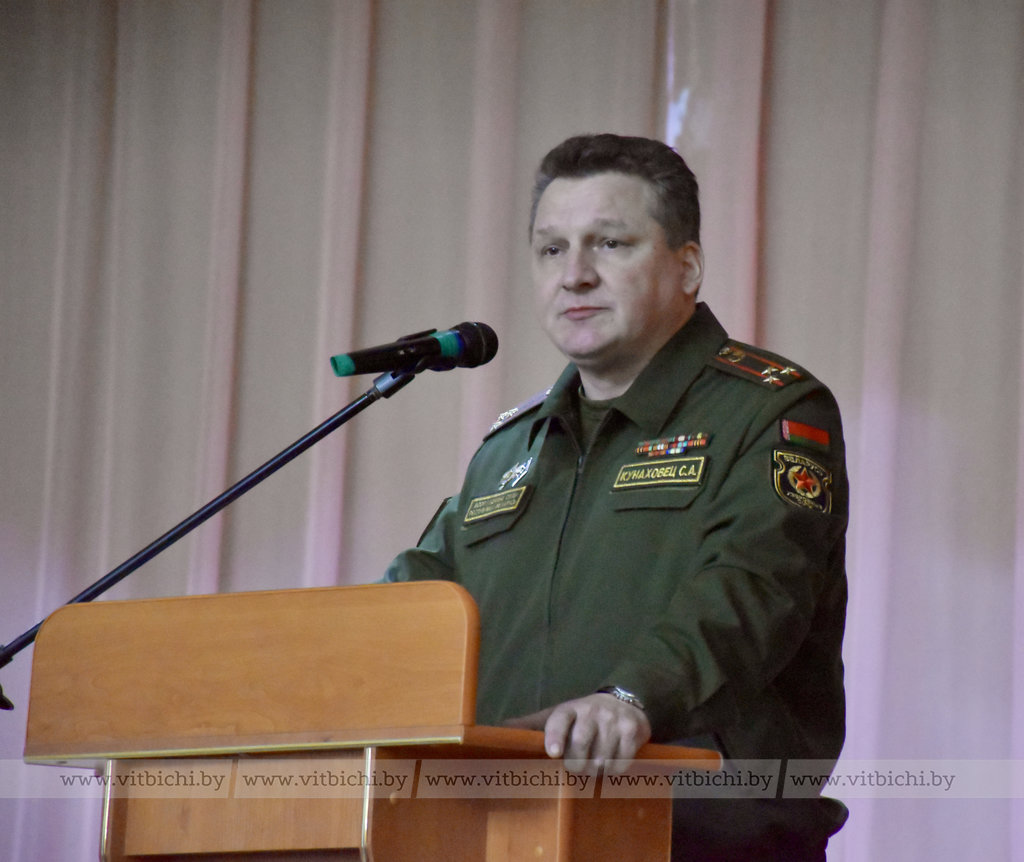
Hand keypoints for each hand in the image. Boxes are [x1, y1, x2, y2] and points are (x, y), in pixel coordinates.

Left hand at [504, 692, 650, 773]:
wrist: (624, 701)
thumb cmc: (583, 716)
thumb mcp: (557, 715)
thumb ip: (531, 724)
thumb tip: (498, 729)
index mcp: (570, 708)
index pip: (559, 719)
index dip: (555, 735)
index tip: (554, 752)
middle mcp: (592, 711)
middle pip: (581, 744)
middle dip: (577, 764)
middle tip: (577, 768)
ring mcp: (613, 720)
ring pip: (601, 757)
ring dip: (596, 769)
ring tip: (593, 765)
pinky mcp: (633, 731)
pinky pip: (622, 761)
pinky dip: (614, 770)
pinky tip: (611, 763)